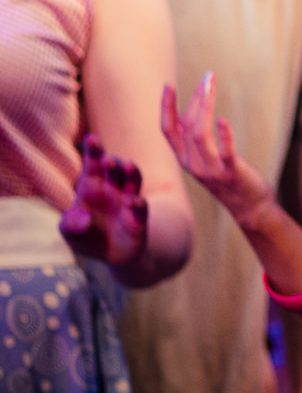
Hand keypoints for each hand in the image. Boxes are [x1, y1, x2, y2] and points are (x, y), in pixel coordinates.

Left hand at [60, 134, 149, 268]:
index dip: (94, 151)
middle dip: (112, 163)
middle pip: (115, 170)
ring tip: (127, 166)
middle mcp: (113, 189)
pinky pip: (141, 209)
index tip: (92, 139)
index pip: (93, 165)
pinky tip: (134, 202)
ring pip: (133, 182)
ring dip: (131, 173)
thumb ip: (71, 225)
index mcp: (92, 186)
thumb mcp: (70, 231)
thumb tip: (84, 218)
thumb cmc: (87, 234)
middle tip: (107, 160)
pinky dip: (138, 205)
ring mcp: (128, 202)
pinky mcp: (139, 220)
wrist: (112, 254)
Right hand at [161, 73, 278, 227]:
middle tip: (208, 77)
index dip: (166, 108)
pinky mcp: (231, 174)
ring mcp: (211, 170)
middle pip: (186, 126)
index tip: (168, 85)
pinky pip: (224, 153)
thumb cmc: (230, 178)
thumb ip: (197, 138)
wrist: (251, 208)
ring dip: (206, 107)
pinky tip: (224, 120)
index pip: (168, 130)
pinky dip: (223, 136)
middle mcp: (193, 165)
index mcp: (186, 160)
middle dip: (195, 99)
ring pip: (200, 135)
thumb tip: (194, 108)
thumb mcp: (207, 157)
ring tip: (212, 85)